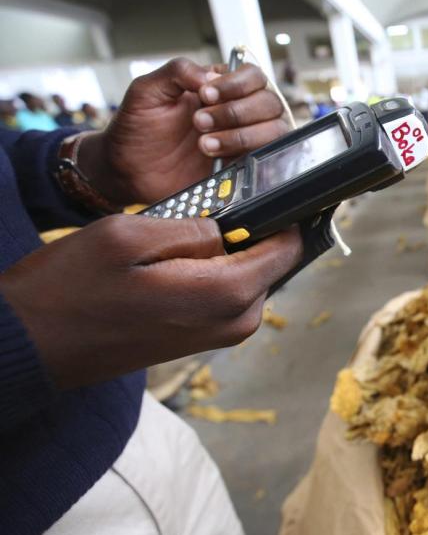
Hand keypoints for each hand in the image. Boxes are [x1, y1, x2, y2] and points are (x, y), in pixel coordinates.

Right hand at [0, 215, 301, 389]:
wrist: (32, 344)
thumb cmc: (70, 290)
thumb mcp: (126, 236)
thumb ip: (192, 228)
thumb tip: (232, 224)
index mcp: (226, 293)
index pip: (288, 246)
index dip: (281, 214)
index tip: (264, 189)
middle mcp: (236, 320)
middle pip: (270, 259)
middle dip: (246, 230)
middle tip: (198, 210)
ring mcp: (222, 333)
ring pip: (247, 273)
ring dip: (223, 250)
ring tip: (172, 236)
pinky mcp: (205, 336)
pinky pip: (226, 290)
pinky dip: (208, 269)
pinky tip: (169, 258)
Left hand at [78, 58, 286, 204]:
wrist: (128, 170)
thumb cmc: (137, 128)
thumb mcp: (147, 90)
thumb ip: (178, 71)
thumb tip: (212, 76)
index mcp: (220, 88)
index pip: (252, 76)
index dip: (235, 85)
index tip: (205, 95)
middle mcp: (238, 111)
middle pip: (269, 102)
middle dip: (235, 112)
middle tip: (198, 122)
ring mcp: (244, 140)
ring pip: (275, 130)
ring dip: (241, 135)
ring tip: (204, 144)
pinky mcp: (244, 166)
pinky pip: (267, 157)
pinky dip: (246, 154)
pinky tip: (216, 158)